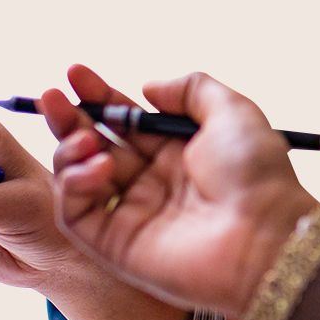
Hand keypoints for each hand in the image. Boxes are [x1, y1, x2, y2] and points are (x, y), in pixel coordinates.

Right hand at [46, 70, 319, 316]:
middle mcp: (154, 183)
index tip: (76, 72)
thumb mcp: (232, 111)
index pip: (126, 121)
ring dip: (69, 150)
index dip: (100, 96)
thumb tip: (148, 87)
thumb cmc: (256, 174)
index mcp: (180, 153)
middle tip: (53, 95)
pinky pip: (77, 214)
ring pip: (79, 178)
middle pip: (96, 145)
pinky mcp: (117, 247)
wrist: (265, 238)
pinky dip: (74, 185)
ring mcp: (134, 215)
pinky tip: (97, 166)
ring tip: (85, 138)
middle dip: (70, 118)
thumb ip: (189, 89)